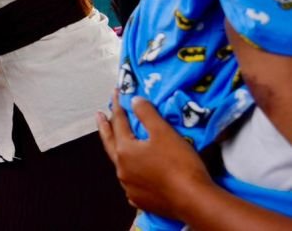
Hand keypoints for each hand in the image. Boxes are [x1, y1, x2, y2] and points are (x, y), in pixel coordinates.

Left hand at [97, 91, 213, 220]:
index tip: (116, 92)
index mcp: (124, 150)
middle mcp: (122, 169)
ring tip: (117, 143)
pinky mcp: (140, 200)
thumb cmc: (179, 163)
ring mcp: (129, 187)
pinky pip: (131, 183)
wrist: (193, 200)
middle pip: (110, 143)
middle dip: (104, 128)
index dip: (118, 106)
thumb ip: (146, 114)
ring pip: (119, 164)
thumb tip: (134, 100)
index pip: (119, 122)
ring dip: (117, 151)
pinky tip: (134, 174)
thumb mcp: (163, 132)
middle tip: (99, 115)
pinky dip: (131, 173)